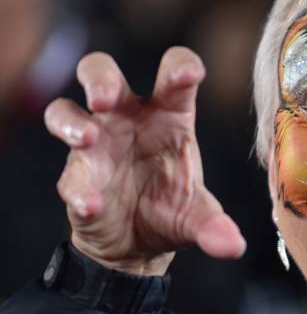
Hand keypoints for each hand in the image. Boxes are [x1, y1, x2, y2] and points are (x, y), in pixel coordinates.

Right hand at [44, 47, 245, 275]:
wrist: (138, 244)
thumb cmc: (172, 209)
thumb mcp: (198, 218)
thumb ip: (215, 226)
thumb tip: (234, 246)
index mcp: (169, 116)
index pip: (173, 76)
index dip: (179, 67)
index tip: (188, 74)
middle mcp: (129, 120)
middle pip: (101, 73)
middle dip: (99, 79)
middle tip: (105, 99)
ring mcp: (97, 144)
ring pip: (64, 110)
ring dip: (71, 122)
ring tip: (87, 140)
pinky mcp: (78, 176)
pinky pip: (69, 173)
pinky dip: (78, 188)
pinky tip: (91, 205)